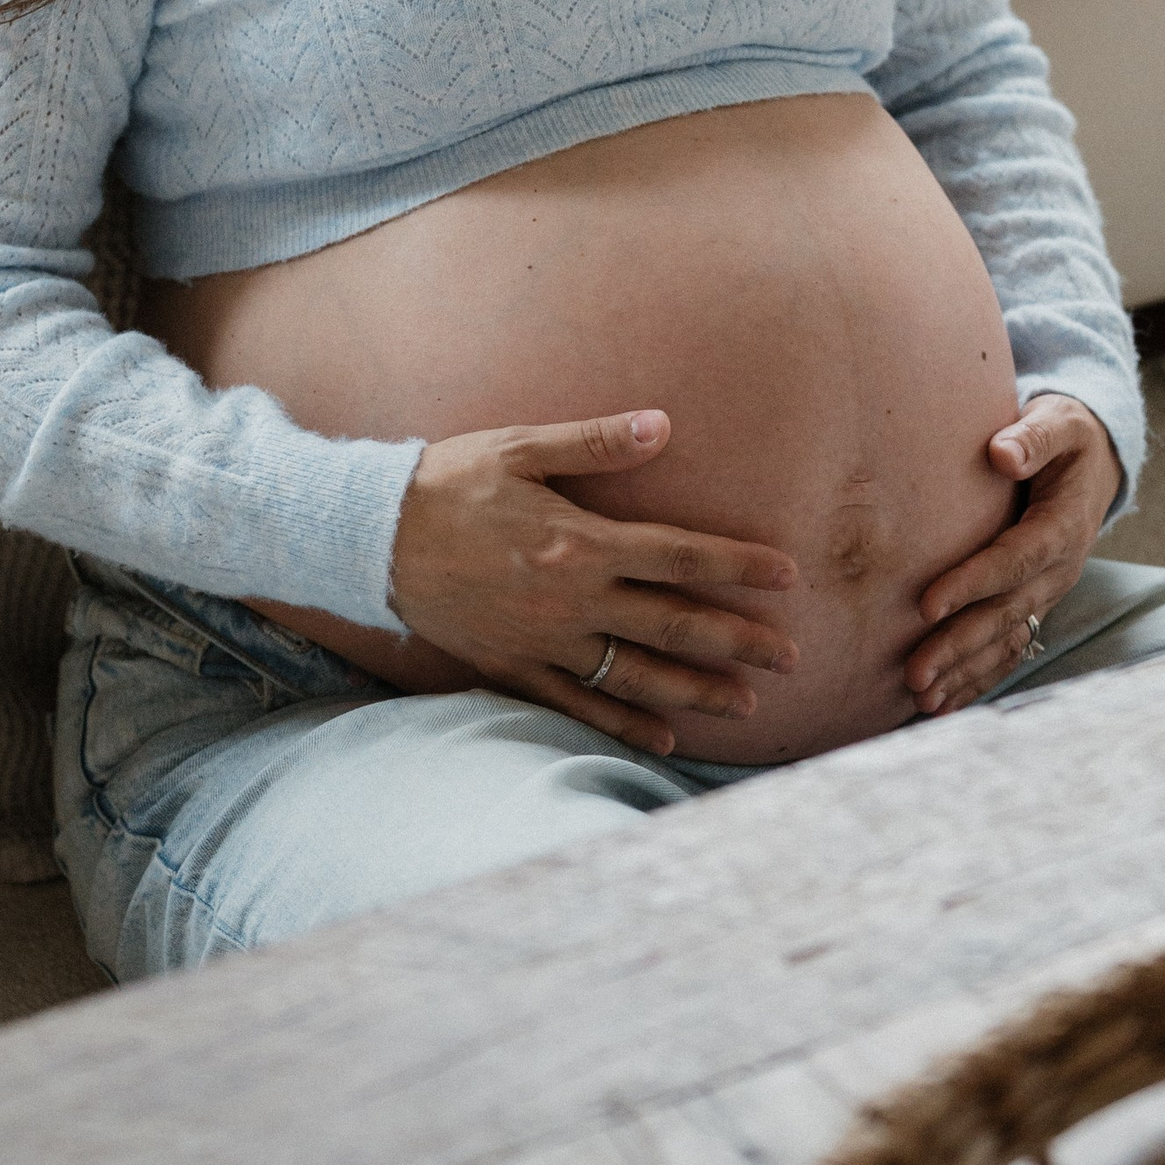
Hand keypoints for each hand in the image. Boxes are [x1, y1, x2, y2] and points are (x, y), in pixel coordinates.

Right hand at [387, 407, 799, 755]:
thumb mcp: (520, 447)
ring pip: (637, 677)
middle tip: (794, 657)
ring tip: (748, 706)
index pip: (680, 555)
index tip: (788, 575)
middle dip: (738, 643)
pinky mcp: (514, 667)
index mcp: (580, 541)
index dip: (738, 566)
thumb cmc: (449, 481)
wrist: (370, 537)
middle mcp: (571, 600)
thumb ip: (595, 441)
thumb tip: (663, 425)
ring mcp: (544, 641)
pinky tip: (664, 739)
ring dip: (697, 693)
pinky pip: (579, 706)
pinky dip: (624, 726)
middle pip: (673, 626)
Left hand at [904, 393, 1121, 717]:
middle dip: (959, 645)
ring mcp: (1048, 593)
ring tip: (922, 700)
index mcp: (1062, 527)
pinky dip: (978, 678)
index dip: (972, 584)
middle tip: (913, 673)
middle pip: (1005, 614)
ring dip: (964, 672)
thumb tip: (1001, 452)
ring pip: (1006, 641)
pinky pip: (1009, 649)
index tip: (927, 604)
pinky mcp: (1034, 604)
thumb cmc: (1065, 437)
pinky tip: (944, 703)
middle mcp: (1058, 570)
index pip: (1013, 561)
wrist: (1094, 463)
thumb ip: (1033, 435)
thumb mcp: (1058, 421)